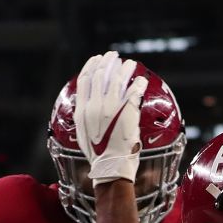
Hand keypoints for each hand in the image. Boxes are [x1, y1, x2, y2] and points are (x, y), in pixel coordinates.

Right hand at [73, 50, 147, 185]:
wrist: (111, 166)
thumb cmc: (98, 153)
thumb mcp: (83, 131)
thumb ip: (85, 114)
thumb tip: (88, 102)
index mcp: (82, 109)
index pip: (85, 79)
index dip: (92, 65)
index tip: (97, 59)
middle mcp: (95, 105)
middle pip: (101, 75)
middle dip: (108, 61)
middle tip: (114, 56)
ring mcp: (112, 107)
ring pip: (118, 79)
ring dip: (125, 68)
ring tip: (130, 64)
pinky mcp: (128, 111)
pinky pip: (134, 91)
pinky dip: (138, 83)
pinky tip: (141, 80)